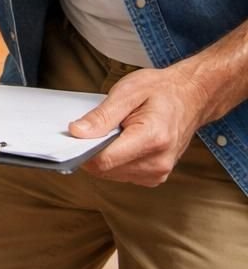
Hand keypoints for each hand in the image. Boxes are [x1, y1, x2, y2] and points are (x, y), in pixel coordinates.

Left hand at [68, 65, 207, 185]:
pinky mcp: (154, 177)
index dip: (82, 149)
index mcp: (152, 139)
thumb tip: (77, 132)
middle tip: (101, 126)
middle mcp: (157, 162)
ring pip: (111, 174)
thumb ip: (102, 115)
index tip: (76, 134)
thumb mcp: (128, 91)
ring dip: (105, 155)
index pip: (103, 161)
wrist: (191, 97)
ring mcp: (158, 173)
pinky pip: (121, 174)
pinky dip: (116, 160)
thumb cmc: (162, 91)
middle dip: (93, 149)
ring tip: (118, 131)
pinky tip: (124, 141)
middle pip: (105, 170)